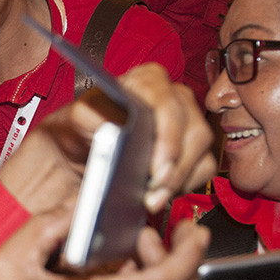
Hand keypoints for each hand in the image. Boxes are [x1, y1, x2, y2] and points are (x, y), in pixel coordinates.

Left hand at [0, 63, 215, 215]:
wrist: (77, 148)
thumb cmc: (78, 127)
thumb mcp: (75, 117)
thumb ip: (90, 115)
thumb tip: (115, 126)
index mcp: (147, 81)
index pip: (168, 104)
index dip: (168, 138)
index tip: (157, 169)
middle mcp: (173, 98)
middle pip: (194, 132)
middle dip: (175, 169)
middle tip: (154, 194)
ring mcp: (187, 122)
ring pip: (202, 152)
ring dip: (179, 180)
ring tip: (152, 198)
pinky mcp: (192, 148)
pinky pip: (204, 168)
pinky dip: (185, 184)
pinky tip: (160, 191)